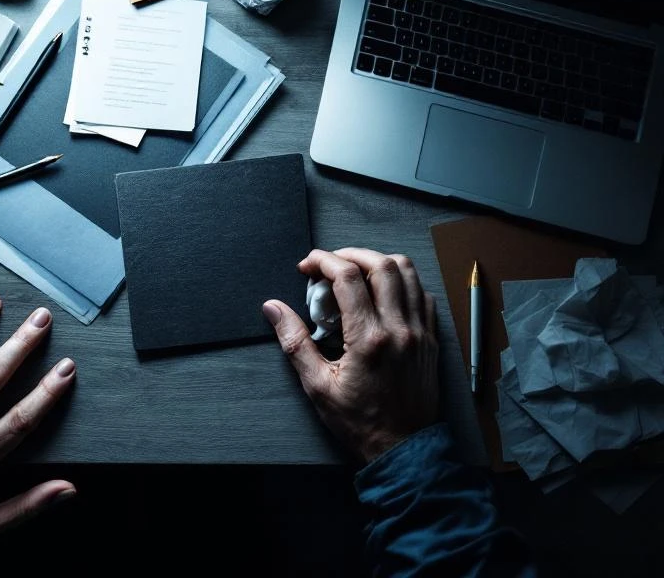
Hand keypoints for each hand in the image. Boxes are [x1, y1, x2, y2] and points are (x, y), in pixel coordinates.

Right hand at [263, 248, 438, 462]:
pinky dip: (402, 282)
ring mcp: (419, 332)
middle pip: (382, 264)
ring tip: (356, 271)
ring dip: (379, 262)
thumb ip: (294, 342)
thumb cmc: (360, 422)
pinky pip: (422, 294)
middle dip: (351, 254)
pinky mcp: (430, 339)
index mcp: (369, 338)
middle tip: (329, 263)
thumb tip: (273, 309)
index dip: (323, 261)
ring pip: (408, 273)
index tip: (307, 266)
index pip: (347, 277)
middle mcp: (399, 329)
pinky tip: (383, 294)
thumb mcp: (317, 386)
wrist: (403, 450)